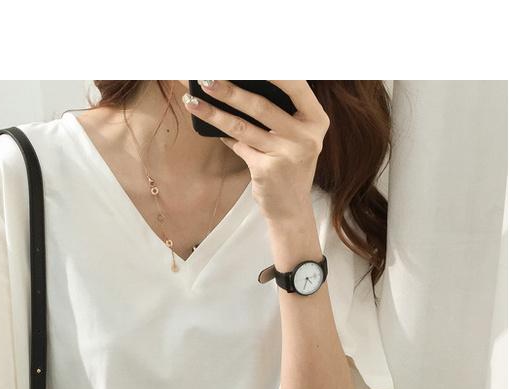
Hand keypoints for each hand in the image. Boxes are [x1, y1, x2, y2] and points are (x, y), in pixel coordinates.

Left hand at [183, 80, 329, 223]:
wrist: (291, 209)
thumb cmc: (289, 167)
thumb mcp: (295, 138)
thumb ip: (279, 115)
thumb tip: (239, 86)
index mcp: (316, 120)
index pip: (295, 86)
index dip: (273, 70)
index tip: (245, 58)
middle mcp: (306, 136)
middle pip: (262, 106)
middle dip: (230, 90)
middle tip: (206, 77)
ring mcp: (287, 155)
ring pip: (243, 127)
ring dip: (214, 113)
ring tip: (193, 101)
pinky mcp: (267, 171)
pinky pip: (238, 147)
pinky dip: (223, 136)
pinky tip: (208, 126)